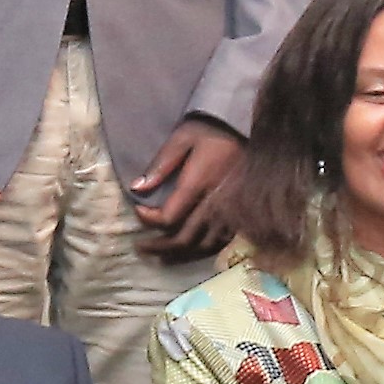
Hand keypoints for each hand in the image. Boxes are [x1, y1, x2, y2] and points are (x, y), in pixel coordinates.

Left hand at [129, 117, 251, 253]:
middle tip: (140, 247)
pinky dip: (202, 251)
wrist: (246, 126)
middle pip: (184, 239)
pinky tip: (189, 251)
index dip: (148, 220)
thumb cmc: (211, 130)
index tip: (137, 211)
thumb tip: (136, 188)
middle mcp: (215, 203)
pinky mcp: (240, 213)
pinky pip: (221, 242)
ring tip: (160, 257)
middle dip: (159, 247)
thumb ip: (160, 165)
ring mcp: (230, 211)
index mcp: (198, 184)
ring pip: (203, 246)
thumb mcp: (182, 139)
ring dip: (180, 255)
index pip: (169, 218)